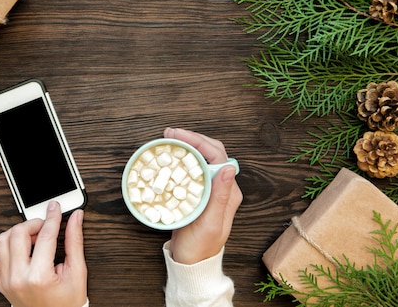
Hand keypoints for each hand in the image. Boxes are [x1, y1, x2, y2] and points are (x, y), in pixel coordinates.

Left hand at [0, 201, 87, 306]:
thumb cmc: (67, 301)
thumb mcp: (77, 271)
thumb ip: (74, 241)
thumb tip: (75, 217)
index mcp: (40, 277)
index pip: (45, 235)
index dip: (52, 217)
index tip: (55, 207)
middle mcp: (18, 278)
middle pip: (19, 233)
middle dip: (34, 223)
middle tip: (46, 227)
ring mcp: (6, 281)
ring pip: (1, 240)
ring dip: (17, 232)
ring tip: (32, 237)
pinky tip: (10, 243)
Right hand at [163, 127, 242, 264]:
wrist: (191, 263)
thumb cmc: (201, 247)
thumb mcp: (210, 223)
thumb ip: (220, 196)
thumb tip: (229, 168)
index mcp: (229, 192)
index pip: (218, 156)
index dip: (199, 141)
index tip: (178, 136)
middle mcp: (221, 187)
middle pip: (210, 152)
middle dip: (191, 138)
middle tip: (169, 134)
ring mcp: (210, 189)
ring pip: (201, 158)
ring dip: (186, 146)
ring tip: (168, 140)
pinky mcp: (198, 193)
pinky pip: (192, 169)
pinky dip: (181, 159)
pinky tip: (170, 156)